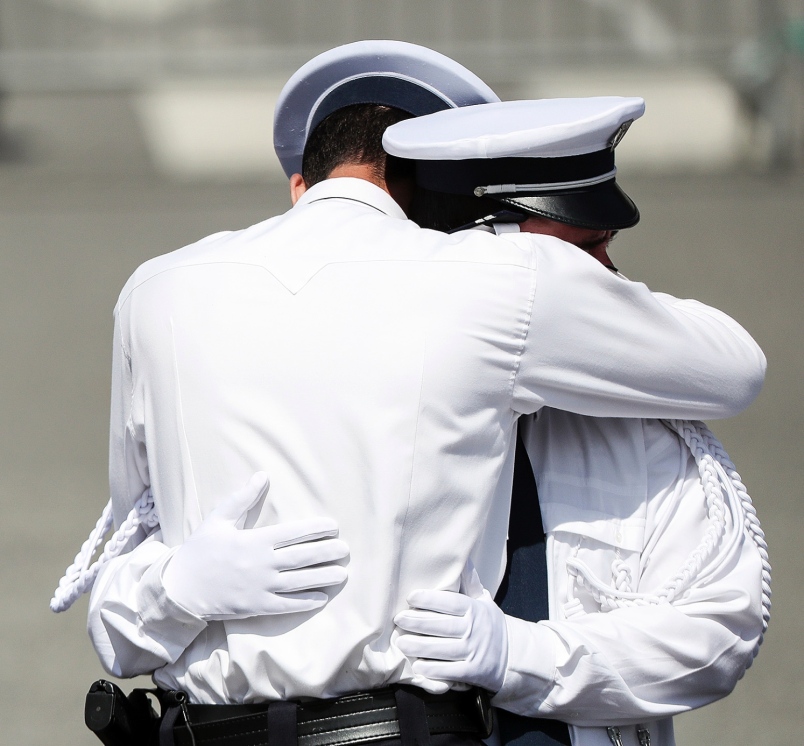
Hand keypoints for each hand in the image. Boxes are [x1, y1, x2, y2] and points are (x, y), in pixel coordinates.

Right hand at [163, 472, 347, 619]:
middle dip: (327, 553)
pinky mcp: (256, 607)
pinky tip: (322, 598)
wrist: (180, 590)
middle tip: (346, 549)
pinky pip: (286, 605)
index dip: (316, 529)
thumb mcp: (218, 520)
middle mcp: (261, 564)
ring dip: (323, 578)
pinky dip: (305, 602)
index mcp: (254, 541)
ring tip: (342, 573)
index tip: (334, 527)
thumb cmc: (200, 551)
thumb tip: (262, 475)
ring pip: (299, 582)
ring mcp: (260, 588)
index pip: (293, 533)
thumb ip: (242, 498)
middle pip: (302, 557)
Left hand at [394, 561, 507, 692]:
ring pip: (442, 649)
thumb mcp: (483, 600)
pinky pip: (449, 671)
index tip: (410, 597)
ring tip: (401, 642)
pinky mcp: (472, 672)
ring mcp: (473, 652)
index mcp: (474, 609)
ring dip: (420, 646)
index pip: (450, 602)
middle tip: (398, 619)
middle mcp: (473, 629)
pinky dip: (432, 670)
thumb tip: (462, 558)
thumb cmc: (489, 623)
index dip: (430, 599)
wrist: (512, 655)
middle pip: (442, 625)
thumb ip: (469, 582)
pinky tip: (417, 666)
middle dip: (418, 622)